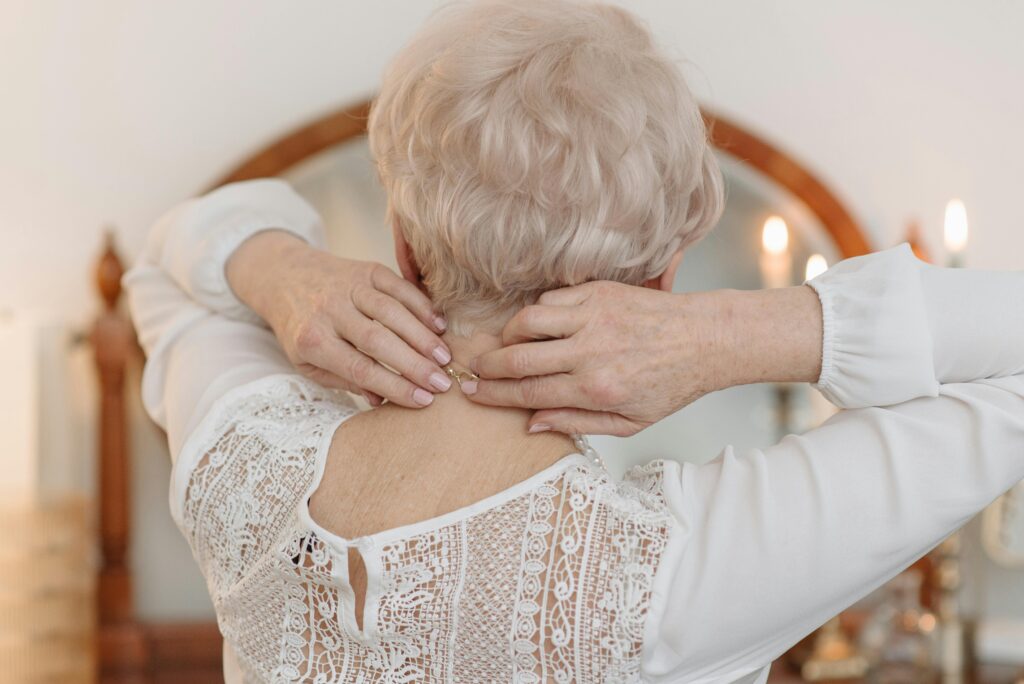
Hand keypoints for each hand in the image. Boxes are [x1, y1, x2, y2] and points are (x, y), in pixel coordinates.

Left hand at [227, 230, 452, 406]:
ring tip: (445, 357)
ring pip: (391, 312)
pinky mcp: (366, 269)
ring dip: (422, 336)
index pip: (360, 369)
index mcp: (313, 340)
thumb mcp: (307, 362)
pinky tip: (439, 324)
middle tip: (443, 383)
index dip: (394, 386)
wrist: (282, 275)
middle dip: (415, 365)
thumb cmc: (300, 327)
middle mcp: (329, 311)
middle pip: (378, 341)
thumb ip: (343, 380)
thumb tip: (380, 400)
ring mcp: (349, 286)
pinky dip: (421, 305)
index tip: (423, 400)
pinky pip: (398, 286)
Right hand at [465, 281, 822, 435]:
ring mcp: (593, 317)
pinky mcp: (598, 292)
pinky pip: (549, 301)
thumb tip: (531, 425)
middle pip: (517, 359)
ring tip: (504, 347)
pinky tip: (538, 326)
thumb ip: (576, 423)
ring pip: (526, 322)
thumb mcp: (628, 422)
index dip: (494, 395)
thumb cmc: (669, 385)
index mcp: (596, 389)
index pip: (528, 394)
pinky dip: (536, 314)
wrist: (704, 340)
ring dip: (507, 336)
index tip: (473, 394)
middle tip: (472, 371)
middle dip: (487, 367)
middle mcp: (590, 352)